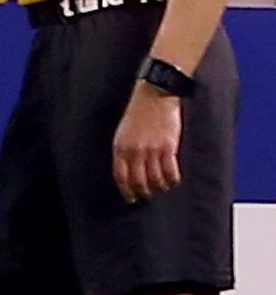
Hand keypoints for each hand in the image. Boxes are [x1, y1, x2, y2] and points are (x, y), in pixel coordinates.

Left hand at [113, 82, 183, 201]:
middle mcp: (134, 151)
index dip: (126, 190)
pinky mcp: (168, 147)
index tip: (131, 198)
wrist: (154, 96)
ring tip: (161, 188)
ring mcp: (152, 149)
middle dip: (143, 192)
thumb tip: (128, 170)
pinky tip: (173, 181)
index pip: (121, 176)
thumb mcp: (123, 132)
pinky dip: (172, 180)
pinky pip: (171, 171)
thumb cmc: (138, 113)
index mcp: (120, 146)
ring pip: (155, 179)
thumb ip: (125, 150)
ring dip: (159, 187)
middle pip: (138, 181)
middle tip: (148, 195)